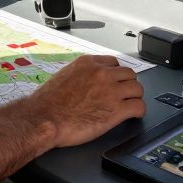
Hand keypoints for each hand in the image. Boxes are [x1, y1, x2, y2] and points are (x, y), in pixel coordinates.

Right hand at [26, 55, 143, 147]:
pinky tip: (135, 115)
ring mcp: (111, 91)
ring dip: (135, 97)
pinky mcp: (116, 110)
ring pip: (137, 89)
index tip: (116, 82)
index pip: (114, 63)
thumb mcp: (63, 77)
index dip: (116, 75)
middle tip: (124, 94)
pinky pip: (138, 107)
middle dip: (127, 85)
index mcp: (88, 63)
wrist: (43, 119)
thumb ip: (80, 75)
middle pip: (129, 74)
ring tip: (131, 104)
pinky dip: (139, 111)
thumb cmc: (47, 103)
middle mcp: (102, 73)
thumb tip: (86, 81)